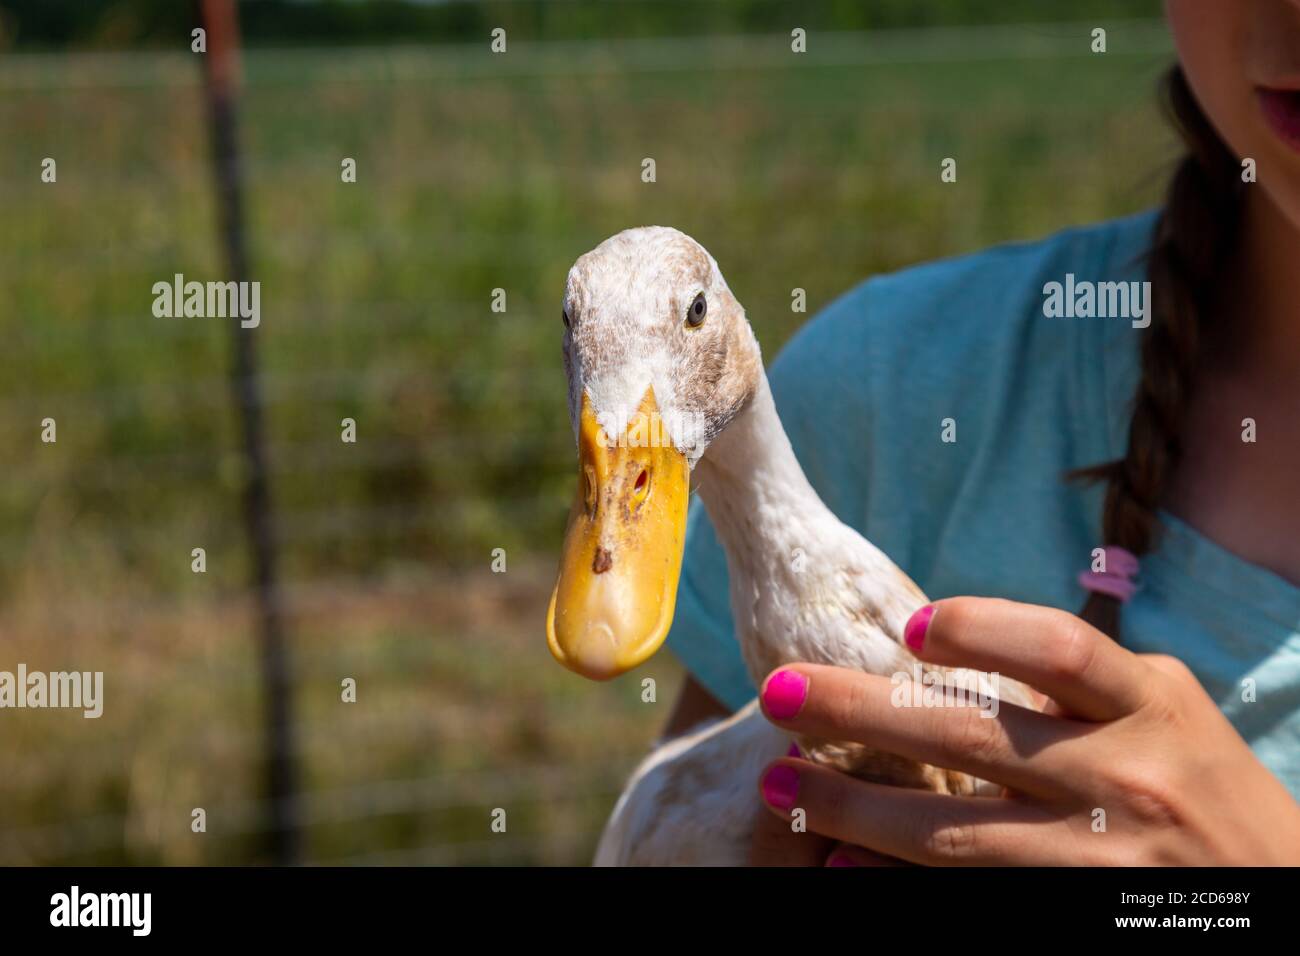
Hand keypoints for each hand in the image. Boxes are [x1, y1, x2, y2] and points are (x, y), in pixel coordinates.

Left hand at [755, 597, 1299, 864]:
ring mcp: (1102, 860)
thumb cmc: (1205, 789)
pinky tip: (839, 866)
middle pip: (973, 737)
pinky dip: (898, 881)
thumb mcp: (1167, 711)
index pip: (1059, 650)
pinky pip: (971, 897)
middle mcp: (1126, 776)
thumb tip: (952, 638)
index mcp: (1149, 704)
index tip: (904, 627)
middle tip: (776, 691)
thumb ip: (1082, 676)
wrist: (1281, 900)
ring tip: (778, 784)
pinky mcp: (1076, 915)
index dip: (979, 628)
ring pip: (955, 834)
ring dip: (853, 808)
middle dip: (860, 712)